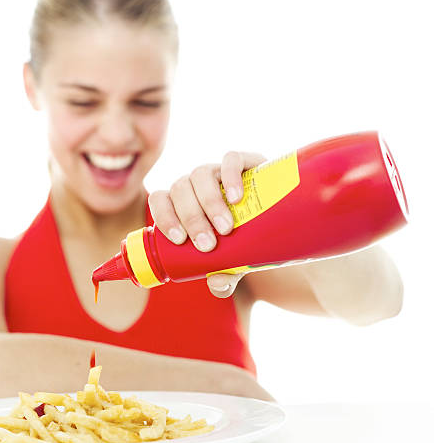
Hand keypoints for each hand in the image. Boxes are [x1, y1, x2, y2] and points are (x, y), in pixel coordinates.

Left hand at [148, 151, 266, 297]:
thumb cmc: (245, 244)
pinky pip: (231, 159)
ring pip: (200, 174)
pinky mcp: (246, 162)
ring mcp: (218, 171)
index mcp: (182, 203)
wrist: (281, 224)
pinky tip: (236, 197)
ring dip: (209, 202)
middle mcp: (196, 184)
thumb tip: (216, 283)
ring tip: (226, 228)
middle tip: (207, 244)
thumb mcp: (233, 263)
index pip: (160, 200)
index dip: (163, 216)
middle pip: (179, 189)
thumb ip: (223, 276)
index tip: (179, 240)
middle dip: (190, 218)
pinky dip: (230, 176)